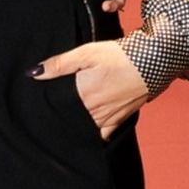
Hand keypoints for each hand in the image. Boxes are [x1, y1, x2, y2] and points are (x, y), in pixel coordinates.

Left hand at [30, 39, 149, 137]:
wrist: (154, 62)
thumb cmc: (120, 56)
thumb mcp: (87, 53)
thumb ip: (59, 64)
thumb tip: (34, 73)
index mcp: (82, 94)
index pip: (57, 107)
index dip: (47, 106)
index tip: (39, 105)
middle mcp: (93, 110)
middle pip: (70, 119)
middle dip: (60, 117)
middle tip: (51, 114)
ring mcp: (107, 118)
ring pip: (84, 128)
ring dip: (76, 126)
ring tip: (67, 121)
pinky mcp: (120, 120)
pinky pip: (103, 135)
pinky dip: (94, 134)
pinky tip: (88, 130)